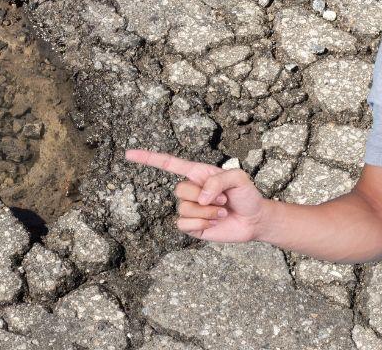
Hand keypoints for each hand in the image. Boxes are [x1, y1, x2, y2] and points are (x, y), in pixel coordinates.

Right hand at [125, 147, 266, 242]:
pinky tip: (214, 222)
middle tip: (223, 199)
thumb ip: (217, 181)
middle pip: (180, 190)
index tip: (127, 154)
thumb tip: (199, 198)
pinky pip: (184, 224)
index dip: (147, 158)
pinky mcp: (192, 226)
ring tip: (222, 211)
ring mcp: (190, 208)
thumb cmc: (247, 195)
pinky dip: (201, 223)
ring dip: (207, 211)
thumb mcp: (238, 178)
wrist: (254, 220)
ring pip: (184, 208)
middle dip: (205, 196)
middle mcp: (191, 190)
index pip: (168, 163)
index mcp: (197, 173)